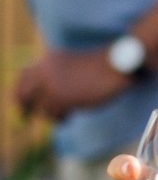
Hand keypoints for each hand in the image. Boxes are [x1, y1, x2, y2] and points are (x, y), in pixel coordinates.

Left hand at [15, 47, 130, 118]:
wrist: (116, 64)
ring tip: (63, 116)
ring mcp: (53, 84)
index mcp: (48, 61)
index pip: (23, 76)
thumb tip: (44, 98)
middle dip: (24, 106)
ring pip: (41, 108)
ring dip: (51, 114)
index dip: (19, 90)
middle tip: (27, 116)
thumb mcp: (73, 66)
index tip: (22, 103)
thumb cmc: (101, 67)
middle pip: (23, 93)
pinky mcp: (63, 98)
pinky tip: (69, 117)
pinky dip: (61, 118)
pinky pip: (54, 114)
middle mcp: (46, 71)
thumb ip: (57, 76)